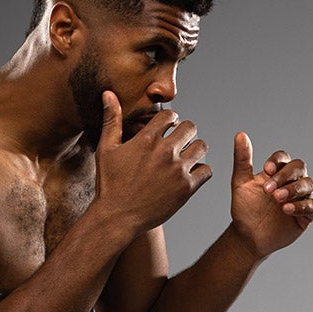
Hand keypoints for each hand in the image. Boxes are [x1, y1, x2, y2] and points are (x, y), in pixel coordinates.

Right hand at [94, 90, 211, 233]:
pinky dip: (201, 171)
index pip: (171, 115)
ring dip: (195, 149)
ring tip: (186, 157)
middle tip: (179, 143)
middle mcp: (165, 151)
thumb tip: (108, 93)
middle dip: (185, 133)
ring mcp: (177, 170)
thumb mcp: (106, 149)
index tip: (168, 129)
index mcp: (147, 139)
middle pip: (190, 127)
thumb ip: (111, 120)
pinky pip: (206, 170)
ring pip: (202, 147)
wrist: (117, 218)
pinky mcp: (186, 188)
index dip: (170, 121)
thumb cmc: (109, 184)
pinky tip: (190, 175)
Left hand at [229, 132, 312, 258]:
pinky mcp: (307, 215)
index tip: (266, 169)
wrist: (247, 236)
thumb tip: (240, 134)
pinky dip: (301, 206)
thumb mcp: (240, 183)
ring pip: (308, 185)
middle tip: (268, 189)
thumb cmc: (245, 209)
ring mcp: (301, 197)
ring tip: (277, 199)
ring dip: (293, 189)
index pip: (284, 158)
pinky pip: (312, 206)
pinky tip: (286, 210)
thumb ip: (242, 160)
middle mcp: (292, 181)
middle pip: (299, 167)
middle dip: (285, 176)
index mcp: (278, 171)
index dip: (277, 161)